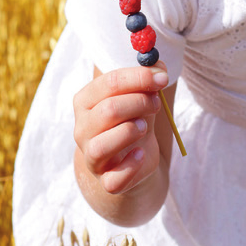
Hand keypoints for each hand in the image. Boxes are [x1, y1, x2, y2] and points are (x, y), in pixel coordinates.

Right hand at [73, 63, 169, 196]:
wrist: (132, 159)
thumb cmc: (133, 119)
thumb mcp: (142, 96)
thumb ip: (149, 79)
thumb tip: (159, 64)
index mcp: (87, 101)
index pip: (109, 83)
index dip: (138, 78)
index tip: (162, 77)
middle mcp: (83, 128)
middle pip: (108, 111)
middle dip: (139, 102)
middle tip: (156, 103)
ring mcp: (91, 157)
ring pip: (101, 146)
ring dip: (129, 132)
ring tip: (143, 127)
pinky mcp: (106, 181)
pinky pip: (113, 179)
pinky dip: (131, 166)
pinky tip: (141, 154)